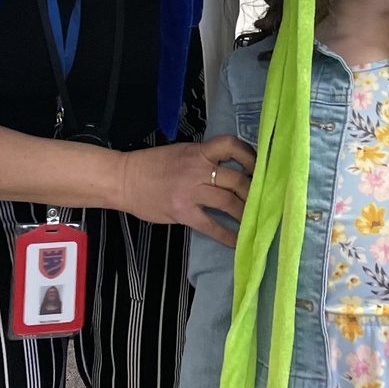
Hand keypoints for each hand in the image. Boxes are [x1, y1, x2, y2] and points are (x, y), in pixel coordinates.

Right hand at [117, 134, 255, 247]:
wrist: (124, 179)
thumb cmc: (153, 165)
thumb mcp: (181, 153)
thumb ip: (204, 159)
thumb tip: (231, 170)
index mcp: (198, 151)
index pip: (230, 145)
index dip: (249, 155)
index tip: (259, 166)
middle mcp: (197, 169)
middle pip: (236, 179)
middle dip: (254, 192)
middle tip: (264, 201)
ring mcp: (190, 191)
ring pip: (228, 202)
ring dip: (245, 213)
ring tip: (256, 222)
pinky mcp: (182, 212)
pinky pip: (211, 225)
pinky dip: (227, 236)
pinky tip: (238, 242)